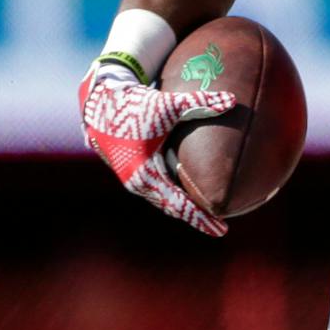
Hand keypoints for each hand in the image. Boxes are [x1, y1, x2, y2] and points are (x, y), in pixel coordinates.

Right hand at [78, 58, 234, 236]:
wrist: (98, 103)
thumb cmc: (134, 104)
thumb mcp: (169, 104)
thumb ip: (200, 103)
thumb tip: (232, 100)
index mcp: (146, 174)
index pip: (180, 205)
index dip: (201, 218)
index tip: (221, 230)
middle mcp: (137, 183)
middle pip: (171, 208)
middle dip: (195, 217)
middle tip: (219, 225)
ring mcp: (131, 179)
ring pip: (161, 200)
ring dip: (181, 208)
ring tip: (203, 213)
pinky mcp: (129, 172)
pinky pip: (154, 191)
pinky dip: (171, 196)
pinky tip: (184, 194)